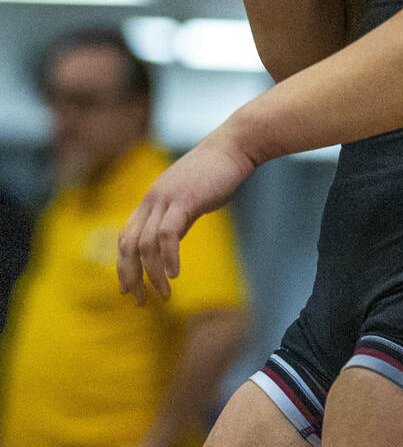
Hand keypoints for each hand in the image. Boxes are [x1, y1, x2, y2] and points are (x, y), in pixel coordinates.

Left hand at [117, 127, 253, 304]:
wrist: (235, 146)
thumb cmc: (219, 171)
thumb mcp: (192, 198)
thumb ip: (178, 218)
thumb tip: (170, 243)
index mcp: (153, 199)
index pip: (126, 236)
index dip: (123, 265)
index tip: (129, 289)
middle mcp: (153, 198)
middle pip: (127, 244)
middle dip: (130, 276)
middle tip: (140, 301)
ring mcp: (166, 198)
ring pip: (145, 244)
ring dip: (152, 274)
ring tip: (164, 294)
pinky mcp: (183, 199)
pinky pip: (167, 235)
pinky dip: (168, 258)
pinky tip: (175, 274)